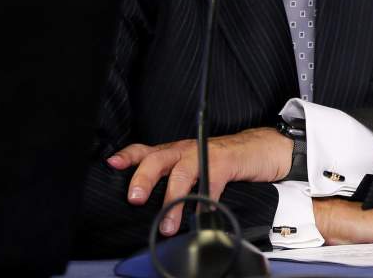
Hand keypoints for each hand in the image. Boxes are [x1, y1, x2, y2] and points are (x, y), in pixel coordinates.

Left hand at [107, 127, 292, 235]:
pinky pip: (211, 182)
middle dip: (143, 178)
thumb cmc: (223, 160)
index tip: (112, 164)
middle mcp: (186, 150)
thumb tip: (151, 206)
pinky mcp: (226, 163)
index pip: (146, 150)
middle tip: (135, 199)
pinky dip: (205, 200)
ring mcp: (205, 154)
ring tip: (168, 224)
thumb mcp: (193, 165)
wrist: (260, 148)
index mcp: (175, 152)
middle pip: (158, 159)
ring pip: (182, 172)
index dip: (128, 156)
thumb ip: (173, 179)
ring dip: (172, 199)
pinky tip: (201, 214)